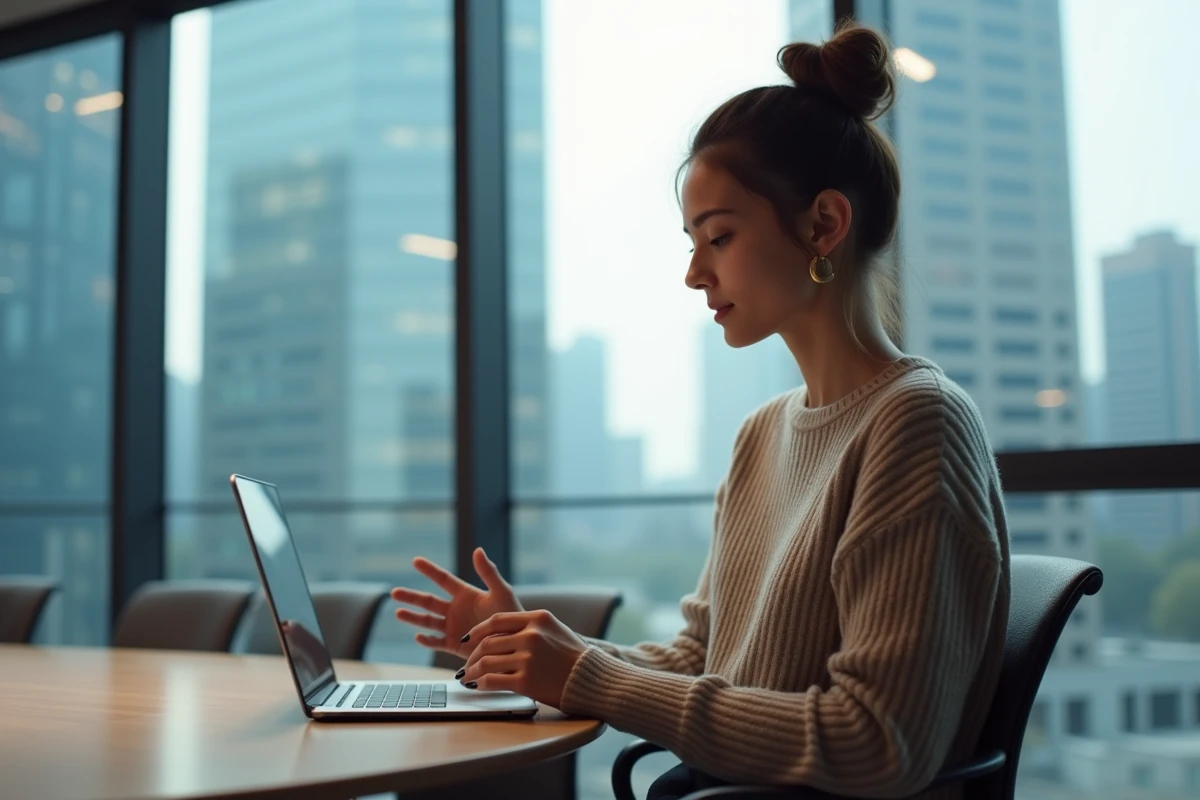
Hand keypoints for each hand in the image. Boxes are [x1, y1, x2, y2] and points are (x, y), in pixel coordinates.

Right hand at [391, 547, 522, 659]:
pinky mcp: (455, 645)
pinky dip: (427, 641)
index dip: (430, 570)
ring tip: (398, 613)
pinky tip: (418, 637)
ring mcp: (454, 628)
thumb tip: (477, 549)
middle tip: (395, 592)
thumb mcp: (501, 592)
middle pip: (428, 602)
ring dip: (413, 618)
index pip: (443, 579)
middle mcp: (456, 610)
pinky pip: (437, 642)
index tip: (415, 560)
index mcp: (465, 595)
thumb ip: (488, 573)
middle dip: (411, 597)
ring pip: (428, 622)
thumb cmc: (512, 615)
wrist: (516, 643)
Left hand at [457, 610, 588, 708]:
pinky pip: (493, 681)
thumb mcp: (554, 630)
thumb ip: (529, 627)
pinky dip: (481, 684)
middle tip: (466, 664)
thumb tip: (497, 635)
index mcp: (537, 618)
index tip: (467, 639)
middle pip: (487, 643)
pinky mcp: (526, 681)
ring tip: (468, 677)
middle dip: (472, 656)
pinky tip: (478, 686)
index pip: (497, 621)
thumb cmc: (573, 656)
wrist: (592, 680)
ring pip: (486, 662)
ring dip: (472, 671)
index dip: (477, 631)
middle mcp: (531, 635)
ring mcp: (528, 658)